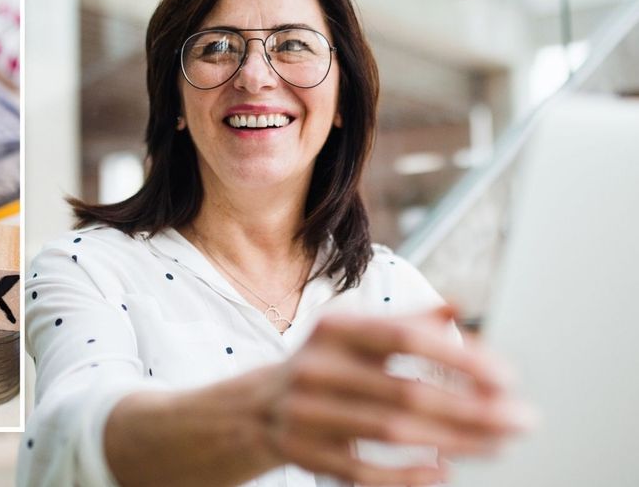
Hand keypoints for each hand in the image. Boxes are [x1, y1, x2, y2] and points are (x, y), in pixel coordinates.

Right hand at [261, 306, 532, 484]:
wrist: (252, 407)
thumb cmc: (322, 366)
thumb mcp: (353, 334)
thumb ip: (406, 321)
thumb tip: (458, 305)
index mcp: (333, 329)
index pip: (403, 337)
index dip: (458, 356)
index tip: (505, 375)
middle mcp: (316, 368)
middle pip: (405, 390)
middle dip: (472, 408)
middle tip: (521, 419)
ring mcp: (306, 413)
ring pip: (391, 432)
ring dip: (453, 441)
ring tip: (498, 443)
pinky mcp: (304, 453)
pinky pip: (363, 471)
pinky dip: (407, 475)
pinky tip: (444, 471)